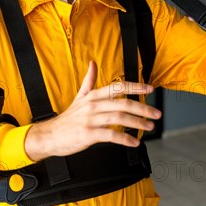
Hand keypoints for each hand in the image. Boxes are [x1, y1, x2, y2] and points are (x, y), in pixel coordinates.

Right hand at [25, 61, 160, 160]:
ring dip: (137, 123)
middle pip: (123, 103)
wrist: (49, 136)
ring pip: (119, 119)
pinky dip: (125, 139)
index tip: (150, 89)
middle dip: (143, 108)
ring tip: (149, 127)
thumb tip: (93, 63)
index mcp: (93, 95)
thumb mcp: (79, 97)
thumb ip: (88, 80)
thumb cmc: (68, 118)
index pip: (118, 87)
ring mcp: (90, 120)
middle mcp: (93, 105)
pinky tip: (134, 142)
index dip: (135, 87)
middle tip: (156, 114)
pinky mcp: (88, 134)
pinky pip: (110, 136)